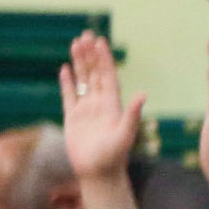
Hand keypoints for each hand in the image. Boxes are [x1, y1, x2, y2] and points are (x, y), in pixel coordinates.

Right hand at [58, 31, 144, 181]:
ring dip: (79, 63)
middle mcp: (100, 103)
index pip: (108, 75)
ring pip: (82, 80)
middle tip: (85, 35)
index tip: (100, 41)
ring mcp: (86, 110)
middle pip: (95, 73)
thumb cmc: (114, 156)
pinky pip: (69, 96)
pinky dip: (67, 82)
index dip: (104, 58)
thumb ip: (132, 114)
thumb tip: (143, 94)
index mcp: (113, 104)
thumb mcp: (125, 134)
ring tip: (75, 44)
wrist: (98, 173)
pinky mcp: (73, 118)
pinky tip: (65, 68)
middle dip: (90, 54)